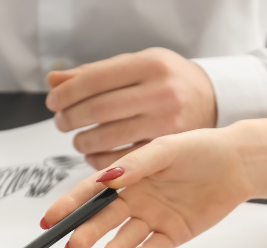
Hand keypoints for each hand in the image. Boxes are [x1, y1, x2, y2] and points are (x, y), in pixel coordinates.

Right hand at [42, 127, 250, 247]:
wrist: (236, 164)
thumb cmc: (200, 149)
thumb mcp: (166, 149)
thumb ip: (137, 164)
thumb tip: (107, 178)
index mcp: (126, 176)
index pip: (90, 192)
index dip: (68, 205)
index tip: (49, 220)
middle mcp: (135, 198)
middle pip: (104, 218)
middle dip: (86, 232)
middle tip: (72, 245)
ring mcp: (153, 217)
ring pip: (126, 236)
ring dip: (114, 246)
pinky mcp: (173, 233)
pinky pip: (155, 247)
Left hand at [46, 47, 216, 168]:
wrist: (212, 100)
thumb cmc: (167, 80)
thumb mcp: (137, 65)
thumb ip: (96, 73)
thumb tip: (54, 81)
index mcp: (150, 65)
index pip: (94, 79)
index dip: (67, 92)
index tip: (54, 102)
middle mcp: (161, 93)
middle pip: (98, 109)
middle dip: (70, 118)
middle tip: (62, 122)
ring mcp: (167, 123)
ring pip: (107, 138)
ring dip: (82, 142)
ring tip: (78, 139)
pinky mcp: (169, 151)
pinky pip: (123, 161)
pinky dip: (100, 162)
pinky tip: (96, 155)